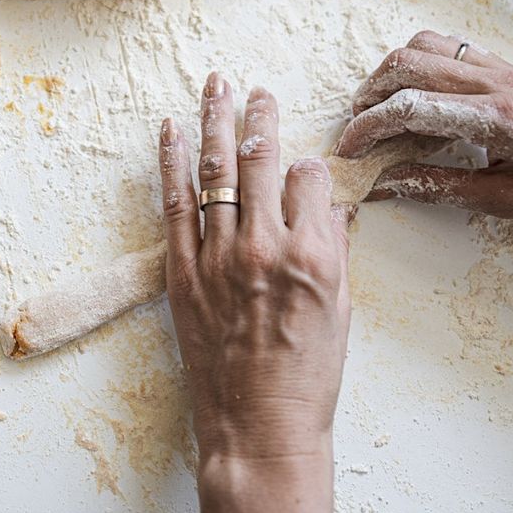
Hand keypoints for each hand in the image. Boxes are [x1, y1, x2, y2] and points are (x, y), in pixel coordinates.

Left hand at [160, 73, 350, 512]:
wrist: (258, 427)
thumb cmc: (308, 378)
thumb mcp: (342, 311)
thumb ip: (334, 249)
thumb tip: (329, 206)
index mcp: (313, 256)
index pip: (310, 179)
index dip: (309, 168)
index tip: (305, 167)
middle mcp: (265, 248)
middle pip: (262, 162)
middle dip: (260, 118)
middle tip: (257, 91)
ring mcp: (218, 258)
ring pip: (215, 172)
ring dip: (215, 122)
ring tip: (215, 85)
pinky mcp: (182, 273)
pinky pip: (174, 205)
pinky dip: (170, 164)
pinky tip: (171, 130)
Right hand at [337, 30, 512, 235]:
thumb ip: (444, 187)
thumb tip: (390, 183)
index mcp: (501, 119)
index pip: (411, 107)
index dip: (369, 128)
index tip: (349, 151)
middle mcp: (499, 83)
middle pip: (407, 65)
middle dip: (369, 96)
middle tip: (356, 132)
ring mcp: (505, 70)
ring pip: (424, 47)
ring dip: (390, 74)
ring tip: (378, 110)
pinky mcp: (511, 70)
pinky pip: (449, 50)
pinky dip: (419, 66)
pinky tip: (417, 98)